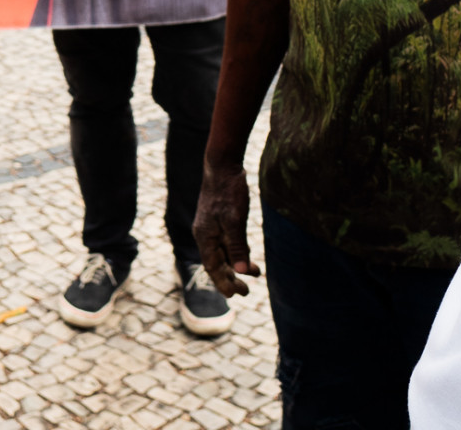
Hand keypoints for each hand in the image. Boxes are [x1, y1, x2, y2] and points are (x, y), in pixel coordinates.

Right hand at [192, 162, 258, 296]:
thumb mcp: (235, 219)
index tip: (237, 295)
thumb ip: (237, 245)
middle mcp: (206, 234)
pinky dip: (237, 252)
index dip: (223, 282)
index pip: (213, 267)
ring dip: (236, 265)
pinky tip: (248, 256)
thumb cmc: (228, 191)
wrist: (222, 165)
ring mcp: (212, 227)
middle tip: (246, 292)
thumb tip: (240, 270)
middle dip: (230, 278)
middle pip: (216, 263)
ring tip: (255, 274)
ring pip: (223, 253)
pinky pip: (226, 243)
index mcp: (205, 236)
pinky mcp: (219, 220)